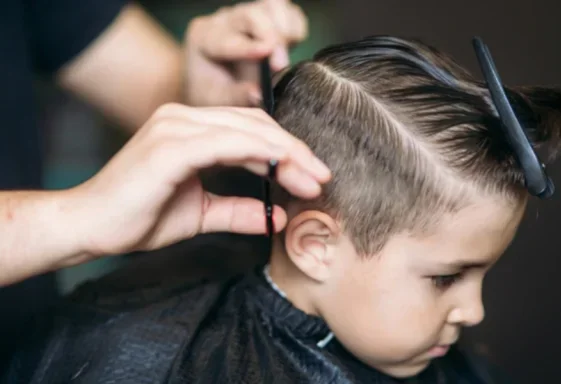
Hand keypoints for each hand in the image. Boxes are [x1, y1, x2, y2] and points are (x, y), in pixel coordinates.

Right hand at [68, 103, 329, 257]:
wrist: (90, 227)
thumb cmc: (139, 217)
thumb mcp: (201, 213)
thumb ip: (238, 210)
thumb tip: (277, 217)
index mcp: (190, 127)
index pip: (251, 129)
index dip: (287, 150)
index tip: (314, 177)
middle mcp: (182, 118)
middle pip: (255, 125)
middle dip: (294, 152)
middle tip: (322, 178)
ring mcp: (174, 127)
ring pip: (246, 130)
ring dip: (285, 154)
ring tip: (311, 180)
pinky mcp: (169, 146)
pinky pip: (225, 143)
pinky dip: (258, 154)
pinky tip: (281, 170)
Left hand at [184, 0, 307, 106]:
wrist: (215, 78)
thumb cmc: (214, 90)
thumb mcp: (219, 100)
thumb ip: (237, 96)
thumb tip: (259, 94)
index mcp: (205, 39)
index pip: (227, 39)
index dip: (248, 46)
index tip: (266, 53)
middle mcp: (225, 21)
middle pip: (252, 15)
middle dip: (272, 37)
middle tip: (280, 65)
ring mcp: (247, 15)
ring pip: (272, 7)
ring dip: (285, 29)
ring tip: (285, 53)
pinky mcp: (268, 15)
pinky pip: (288, 12)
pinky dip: (295, 27)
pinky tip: (290, 47)